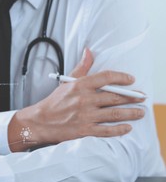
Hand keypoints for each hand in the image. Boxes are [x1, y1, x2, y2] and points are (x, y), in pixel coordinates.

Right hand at [8, 49, 144, 151]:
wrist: (39, 122)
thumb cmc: (53, 103)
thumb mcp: (66, 82)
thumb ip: (81, 68)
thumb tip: (89, 52)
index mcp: (80, 86)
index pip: (106, 78)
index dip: (121, 78)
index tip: (131, 80)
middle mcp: (84, 100)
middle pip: (114, 97)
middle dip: (131, 97)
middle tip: (141, 97)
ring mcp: (85, 116)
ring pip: (114, 113)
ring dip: (130, 113)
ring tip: (140, 112)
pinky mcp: (84, 130)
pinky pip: (106, 130)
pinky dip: (119, 129)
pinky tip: (127, 127)